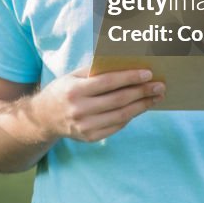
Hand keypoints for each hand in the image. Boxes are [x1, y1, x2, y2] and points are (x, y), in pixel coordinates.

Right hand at [32, 68, 164, 142]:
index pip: (108, 82)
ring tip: (155, 97)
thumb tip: (124, 65)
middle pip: (118, 100)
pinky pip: (116, 126)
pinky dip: (130, 116)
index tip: (148, 73)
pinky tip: (139, 108)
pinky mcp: (90, 137)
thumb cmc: (62, 91)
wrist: (44, 118)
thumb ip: (95, 71)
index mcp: (75, 90)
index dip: (129, 78)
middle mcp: (79, 109)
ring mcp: (85, 126)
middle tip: (159, 86)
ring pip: (121, 115)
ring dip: (142, 106)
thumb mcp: (72, 76)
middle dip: (142, 92)